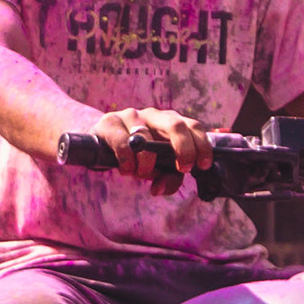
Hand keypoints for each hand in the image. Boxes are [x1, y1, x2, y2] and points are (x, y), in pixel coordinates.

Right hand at [97, 105, 212, 191]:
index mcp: (170, 123)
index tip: (202, 165)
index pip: (193, 126)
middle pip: (176, 125)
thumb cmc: (136, 157)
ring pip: (147, 138)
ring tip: (140, 173)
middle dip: (184, 148)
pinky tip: (126, 169)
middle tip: (182, 169)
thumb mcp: (156, 169)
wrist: (100, 145)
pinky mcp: (110, 122)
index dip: (202, 145)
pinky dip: (128, 162)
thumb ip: (167, 178)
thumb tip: (159, 189)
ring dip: (147, 163)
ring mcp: (131, 115)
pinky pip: (123, 143)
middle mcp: (154, 115)